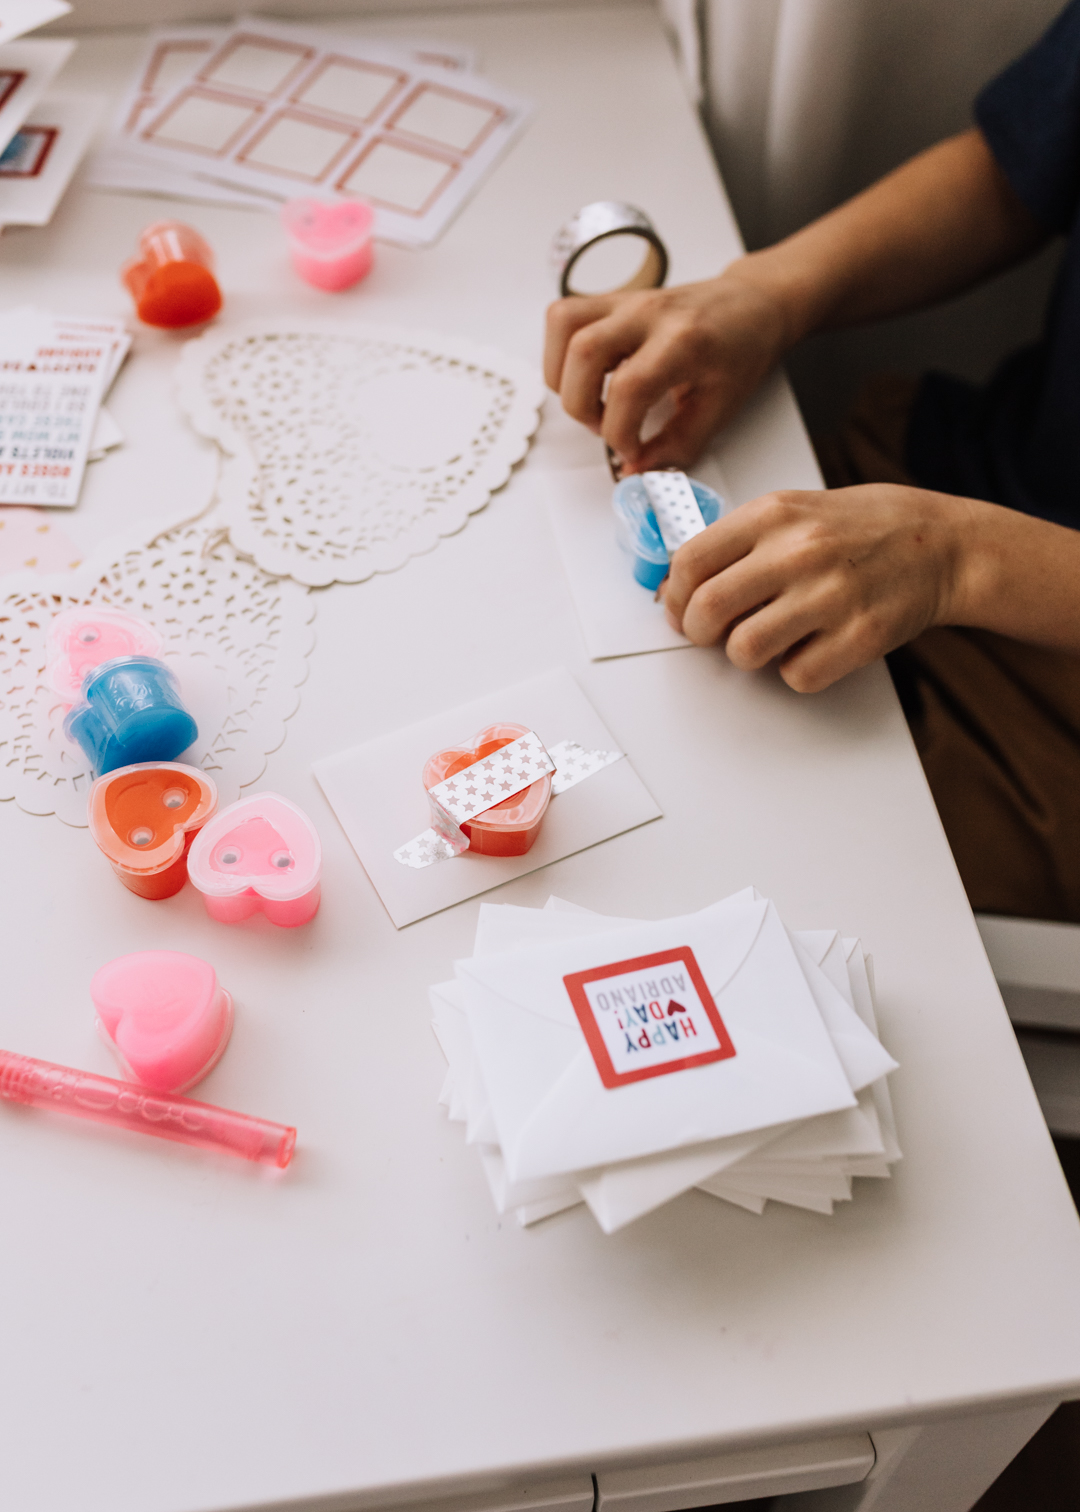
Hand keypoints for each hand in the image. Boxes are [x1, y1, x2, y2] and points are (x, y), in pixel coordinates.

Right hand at [543, 262, 790, 472]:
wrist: (752, 306)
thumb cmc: (741, 349)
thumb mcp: (719, 408)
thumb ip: (676, 445)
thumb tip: (635, 468)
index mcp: (684, 340)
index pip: (628, 388)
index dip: (620, 432)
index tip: (631, 449)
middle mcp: (649, 314)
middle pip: (583, 352)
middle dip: (582, 406)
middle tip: (607, 426)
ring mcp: (627, 301)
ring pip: (563, 325)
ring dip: (563, 375)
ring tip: (590, 399)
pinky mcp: (613, 301)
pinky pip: (564, 316)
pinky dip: (561, 351)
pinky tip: (587, 374)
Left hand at [661, 484, 971, 691]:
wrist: (941, 543)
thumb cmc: (862, 529)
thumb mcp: (795, 512)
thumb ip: (738, 543)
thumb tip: (679, 589)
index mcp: (775, 515)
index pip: (692, 561)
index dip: (674, 596)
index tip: (679, 608)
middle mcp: (800, 551)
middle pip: (708, 611)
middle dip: (697, 633)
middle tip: (709, 635)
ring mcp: (832, 595)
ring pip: (745, 651)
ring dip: (746, 654)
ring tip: (768, 637)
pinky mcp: (860, 636)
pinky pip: (796, 676)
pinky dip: (795, 670)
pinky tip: (812, 645)